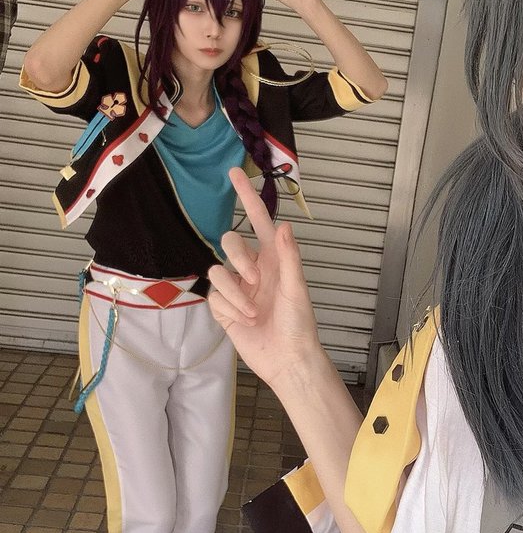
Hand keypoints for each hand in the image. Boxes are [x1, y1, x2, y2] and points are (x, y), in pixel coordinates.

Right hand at [208, 167, 322, 392]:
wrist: (286, 359)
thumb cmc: (298, 324)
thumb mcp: (296, 289)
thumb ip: (289, 257)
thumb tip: (284, 225)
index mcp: (274, 258)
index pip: (258, 219)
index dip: (246, 196)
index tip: (234, 172)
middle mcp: (253, 268)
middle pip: (229, 242)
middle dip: (238, 257)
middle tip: (253, 278)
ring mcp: (236, 286)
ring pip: (217, 270)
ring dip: (235, 292)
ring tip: (254, 312)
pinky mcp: (224, 306)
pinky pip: (214, 295)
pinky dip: (229, 307)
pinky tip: (243, 320)